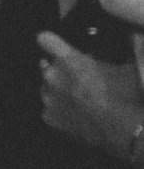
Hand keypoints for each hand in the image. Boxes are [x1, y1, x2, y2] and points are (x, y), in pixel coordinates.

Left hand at [39, 32, 143, 159]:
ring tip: (79, 99)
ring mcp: (47, 97)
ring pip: (47, 88)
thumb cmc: (124, 95)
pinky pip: (50, 108)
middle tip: (77, 79)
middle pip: (47, 66)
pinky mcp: (48, 116)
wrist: (121, 129)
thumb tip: (94, 60)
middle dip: (59, 70)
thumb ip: (100, 61)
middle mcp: (51, 76)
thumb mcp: (119, 69)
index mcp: (68, 59)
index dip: (49, 41)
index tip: (50, 43)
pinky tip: (75, 113)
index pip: (45, 40)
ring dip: (58, 90)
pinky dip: (59, 109)